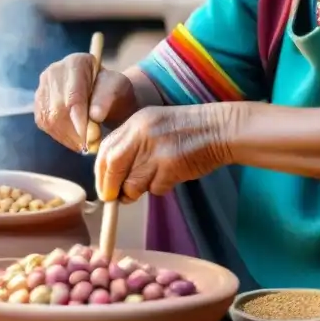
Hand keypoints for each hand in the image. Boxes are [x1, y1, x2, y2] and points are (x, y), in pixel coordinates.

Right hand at [34, 54, 138, 151]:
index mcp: (76, 63)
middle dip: (75, 132)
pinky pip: (44, 123)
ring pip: (49, 118)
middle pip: (58, 108)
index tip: (88, 139)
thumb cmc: (113, 90)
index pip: (73, 96)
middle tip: (91, 146)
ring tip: (85, 145)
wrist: (104, 94)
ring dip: (67, 137)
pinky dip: (60, 136)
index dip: (79, 120)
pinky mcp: (39, 102)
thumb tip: (95, 115)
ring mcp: (43, 86)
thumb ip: (107, 99)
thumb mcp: (118, 90)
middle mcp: (55, 71)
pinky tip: (74, 140)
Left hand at [94, 104, 234, 202]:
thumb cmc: (187, 131)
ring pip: (132, 183)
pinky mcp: (170, 165)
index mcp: (136, 122)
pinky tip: (172, 176)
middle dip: (110, 187)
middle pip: (112, 166)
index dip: (101, 172)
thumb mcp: (153, 126)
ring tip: (153, 182)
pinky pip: (154, 188)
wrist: (219, 128)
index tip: (103, 187)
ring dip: (136, 191)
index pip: (106, 149)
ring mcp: (155, 149)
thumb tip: (113, 176)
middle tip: (114, 198)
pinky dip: (160, 188)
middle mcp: (141, 133)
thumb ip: (132, 145)